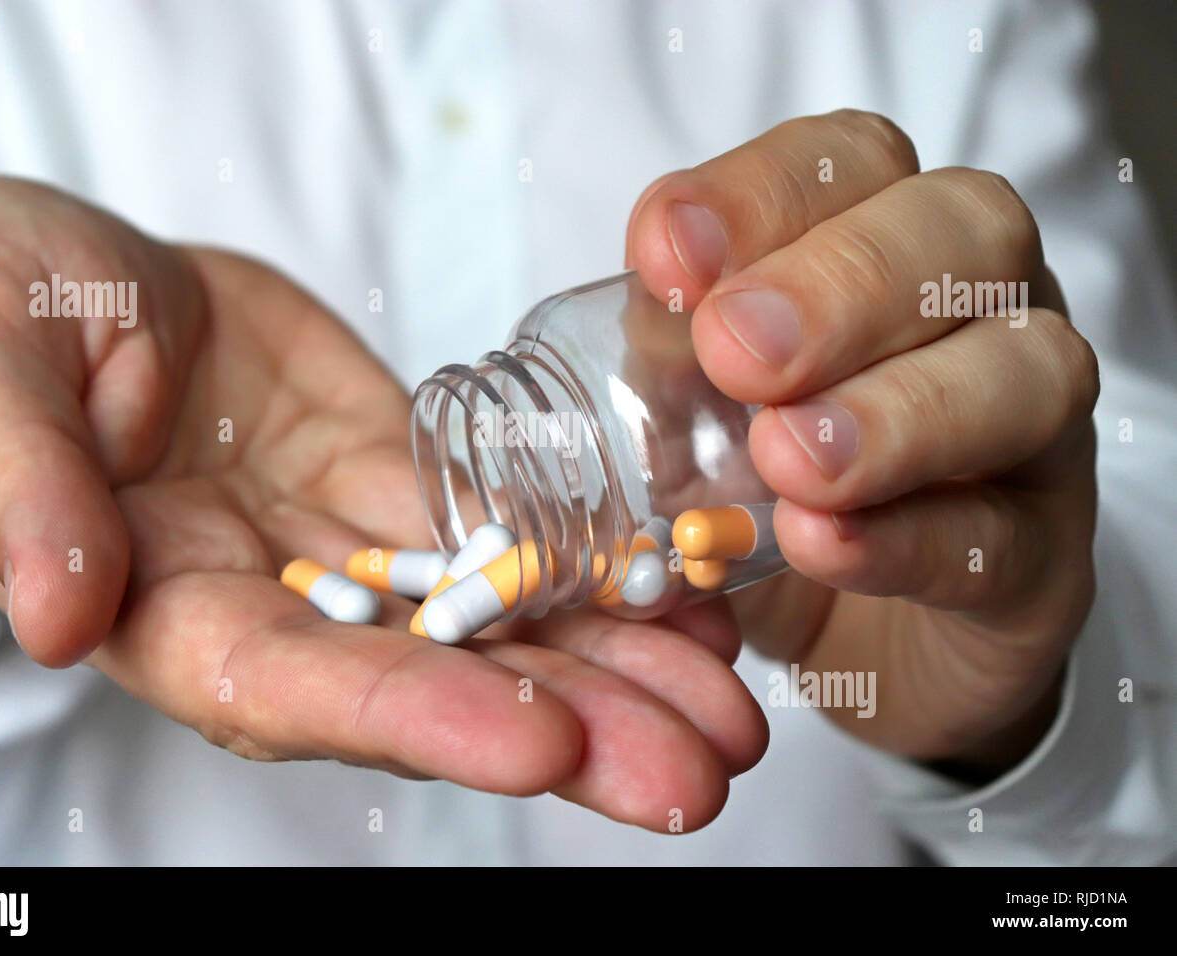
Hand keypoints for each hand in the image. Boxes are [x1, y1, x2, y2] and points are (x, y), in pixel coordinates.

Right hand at [0, 177, 764, 830]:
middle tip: (697, 769)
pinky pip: (511, 537)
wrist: (77, 268)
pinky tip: (688, 595)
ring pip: (494, 625)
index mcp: (164, 606)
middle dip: (566, 731)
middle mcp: (277, 604)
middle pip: (430, 688)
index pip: (296, 689)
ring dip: (615, 669)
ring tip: (731, 707)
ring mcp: (352, 551)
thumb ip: (10, 486)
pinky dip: (599, 569)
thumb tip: (56, 609)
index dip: (419, 720)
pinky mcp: (403, 486)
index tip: (542, 745)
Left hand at [627, 110, 1098, 775]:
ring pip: (1026, 373)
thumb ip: (651, 379)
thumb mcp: (688, 422)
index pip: (849, 164)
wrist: (864, 640)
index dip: (760, 193)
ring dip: (897, 410)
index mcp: (885, 246)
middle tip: (736, 351)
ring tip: (788, 458)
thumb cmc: (765, 500)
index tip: (665, 254)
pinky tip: (821, 541)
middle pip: (965, 235)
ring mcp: (1028, 437)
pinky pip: (1003, 537)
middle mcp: (978, 314)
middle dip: (840, 285)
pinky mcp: (1041, 562)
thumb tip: (574, 373)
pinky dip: (907, 537)